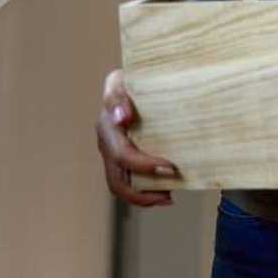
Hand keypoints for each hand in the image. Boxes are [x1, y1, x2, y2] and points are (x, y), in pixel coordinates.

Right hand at [95, 69, 176, 206]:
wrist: (131, 83)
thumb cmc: (129, 80)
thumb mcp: (120, 80)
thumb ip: (117, 96)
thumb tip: (122, 118)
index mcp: (107, 128)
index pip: (122, 156)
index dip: (144, 166)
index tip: (170, 167)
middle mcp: (108, 145)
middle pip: (118, 181)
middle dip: (142, 193)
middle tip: (169, 196)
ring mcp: (114, 154)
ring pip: (122, 186)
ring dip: (144, 197)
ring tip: (168, 198)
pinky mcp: (124, 158)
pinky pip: (130, 181)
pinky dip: (146, 190)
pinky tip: (166, 190)